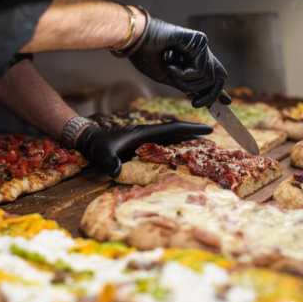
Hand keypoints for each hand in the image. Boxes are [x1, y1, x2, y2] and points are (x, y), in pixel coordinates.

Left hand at [75, 122, 212, 177]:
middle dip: (193, 134)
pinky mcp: (143, 145)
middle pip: (176, 132)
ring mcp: (146, 139)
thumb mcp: (104, 153)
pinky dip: (176, 147)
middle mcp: (148, 134)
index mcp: (144, 133)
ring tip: (203, 146)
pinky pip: (164, 144)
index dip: (190, 128)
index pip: (172, 128)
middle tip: (212, 139)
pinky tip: (183, 154)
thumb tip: (117, 172)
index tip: (207, 130)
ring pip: (171, 138)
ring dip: (186, 140)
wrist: (91, 140)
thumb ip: (110, 162)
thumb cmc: (98, 145)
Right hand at [127, 14, 230, 107]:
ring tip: (170, 71)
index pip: (214, 76)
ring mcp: (202, 46)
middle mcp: (201, 51)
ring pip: (209, 79)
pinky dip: (183, 74)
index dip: (221, 91)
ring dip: (186, 83)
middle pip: (220, 78)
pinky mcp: (200, 42)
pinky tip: (169, 61)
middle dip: (211, 95)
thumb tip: (198, 97)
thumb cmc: (147, 56)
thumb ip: (187, 87)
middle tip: (195, 104)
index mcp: (195, 59)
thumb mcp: (170, 78)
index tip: (227, 103)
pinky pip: (200, 71)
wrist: (135, 42)